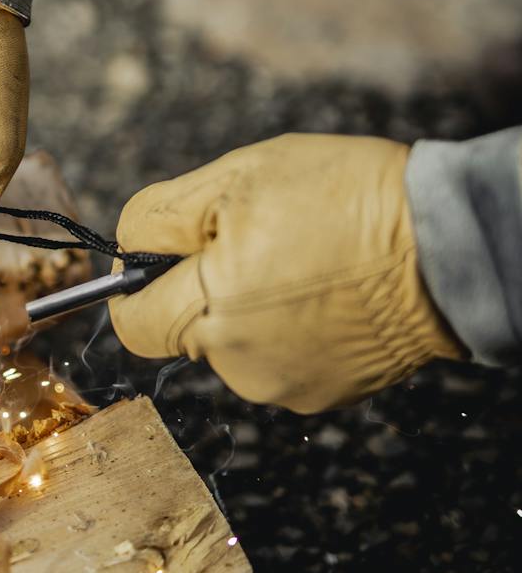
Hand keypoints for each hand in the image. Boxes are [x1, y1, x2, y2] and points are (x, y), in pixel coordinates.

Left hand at [110, 134, 465, 412]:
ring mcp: (284, 385)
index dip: (137, 283)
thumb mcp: (236, 179)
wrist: (447, 243)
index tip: (167, 250)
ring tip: (303, 259)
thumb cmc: (342, 198)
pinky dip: (291, 326)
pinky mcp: (325, 393)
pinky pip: (279, 356)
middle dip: (203, 284)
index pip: (131, 324)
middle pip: (185, 328)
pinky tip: (328, 288)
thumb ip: (161, 217)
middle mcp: (239, 364)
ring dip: (248, 304)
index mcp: (209, 310)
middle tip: (255, 237)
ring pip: (233, 342)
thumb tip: (125, 249)